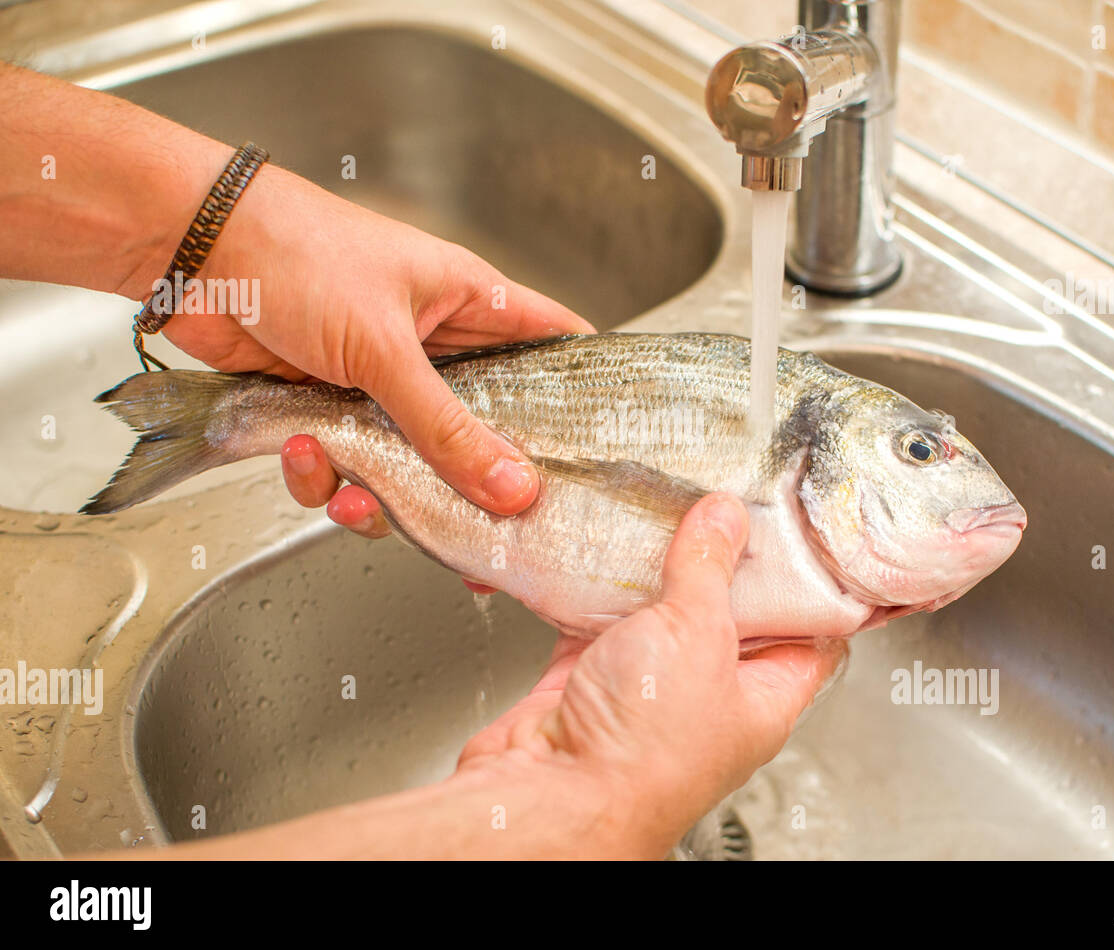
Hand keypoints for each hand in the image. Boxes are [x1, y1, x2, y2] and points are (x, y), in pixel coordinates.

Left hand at [157, 164, 592, 515]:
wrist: (189, 250)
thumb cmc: (295, 253)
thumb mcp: (384, 347)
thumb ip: (447, 427)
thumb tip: (513, 488)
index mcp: (469, 304)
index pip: (554, 345)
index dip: (580, 395)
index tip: (594, 455)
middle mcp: (434, 346)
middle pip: (483, 427)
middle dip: (471, 480)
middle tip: (472, 526)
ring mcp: (380, 380)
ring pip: (413, 462)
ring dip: (382, 491)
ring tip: (351, 490)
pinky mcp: (327, 406)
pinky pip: (348, 465)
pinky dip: (323, 476)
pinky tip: (301, 454)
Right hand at [448, 492, 847, 857]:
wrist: (552, 796)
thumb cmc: (644, 754)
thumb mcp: (699, 634)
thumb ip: (710, 566)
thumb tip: (726, 517)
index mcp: (763, 699)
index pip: (808, 633)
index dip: (811, 584)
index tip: (805, 535)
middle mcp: (708, 696)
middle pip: (729, 614)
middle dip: (723, 559)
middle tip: (724, 504)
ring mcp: (648, 689)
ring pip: (660, 613)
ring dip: (656, 569)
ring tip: (664, 511)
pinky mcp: (591, 680)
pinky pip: (598, 622)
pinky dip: (596, 588)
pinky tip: (600, 551)